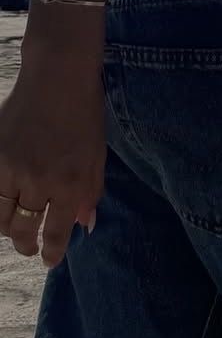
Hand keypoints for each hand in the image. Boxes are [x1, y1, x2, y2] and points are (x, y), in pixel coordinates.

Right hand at [0, 60, 104, 266]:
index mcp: (69, 185)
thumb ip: (90, 194)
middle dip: (26, 245)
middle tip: (28, 248)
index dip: (50, 252)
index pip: (55, 232)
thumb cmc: (83, 117)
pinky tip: (2, 205)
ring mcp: (11, 166)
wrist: (56, 77)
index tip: (48, 260)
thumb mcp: (96, 159)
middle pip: (23, 229)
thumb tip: (84, 226)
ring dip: (6, 228)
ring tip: (13, 229)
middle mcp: (38, 180)